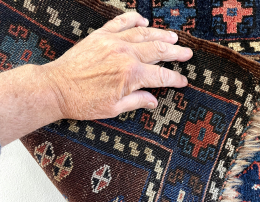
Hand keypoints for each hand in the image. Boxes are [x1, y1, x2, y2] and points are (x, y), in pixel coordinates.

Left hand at [43, 12, 192, 119]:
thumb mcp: (114, 108)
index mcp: (131, 75)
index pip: (161, 75)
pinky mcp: (101, 36)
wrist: (56, 88)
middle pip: (158, 50)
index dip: (175, 78)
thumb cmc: (83, 101)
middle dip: (176, 52)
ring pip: (144, 34)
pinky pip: (121, 22)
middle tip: (187, 53)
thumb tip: (153, 101)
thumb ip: (137, 101)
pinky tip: (143, 21)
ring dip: (161, 35)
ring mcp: (113, 42)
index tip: (183, 81)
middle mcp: (125, 55)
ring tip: (174, 37)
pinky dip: (133, 19)